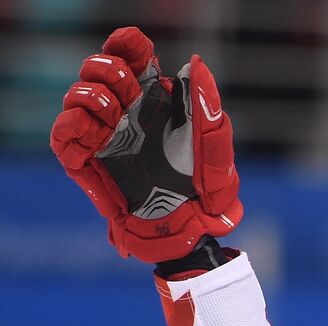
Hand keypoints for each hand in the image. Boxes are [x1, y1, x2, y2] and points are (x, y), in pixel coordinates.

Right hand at [51, 26, 240, 262]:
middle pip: (99, 73)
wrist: (195, 230)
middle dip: (106, 68)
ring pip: (77, 99)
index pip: (131, 62)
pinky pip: (64, 137)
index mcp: (155, 105)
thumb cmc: (209, 191)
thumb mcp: (216, 148)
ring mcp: (105, 139)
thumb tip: (196, 63)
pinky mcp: (89, 165)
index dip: (127, 46)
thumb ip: (206, 106)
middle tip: (124, 83)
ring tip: (110, 108)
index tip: (134, 45)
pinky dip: (70, 125)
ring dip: (88, 94)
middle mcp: (127, 117)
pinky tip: (88, 127)